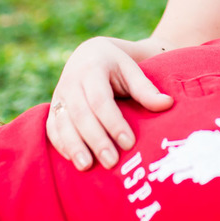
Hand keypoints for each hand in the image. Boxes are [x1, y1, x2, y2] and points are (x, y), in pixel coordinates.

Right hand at [46, 37, 173, 170]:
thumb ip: (146, 89)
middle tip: (111, 162)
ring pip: (62, 123)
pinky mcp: (53, 107)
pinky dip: (60, 144)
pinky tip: (73, 159)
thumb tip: (167, 104)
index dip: (114, 123)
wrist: (90, 54)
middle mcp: (71, 81)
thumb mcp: (131, 70)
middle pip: (80, 114)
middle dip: (95, 139)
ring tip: (87, 166)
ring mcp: (59, 95)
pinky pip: (52, 127)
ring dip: (74, 146)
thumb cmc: (116, 66)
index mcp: (92, 68)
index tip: (129, 143)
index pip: (100, 100)